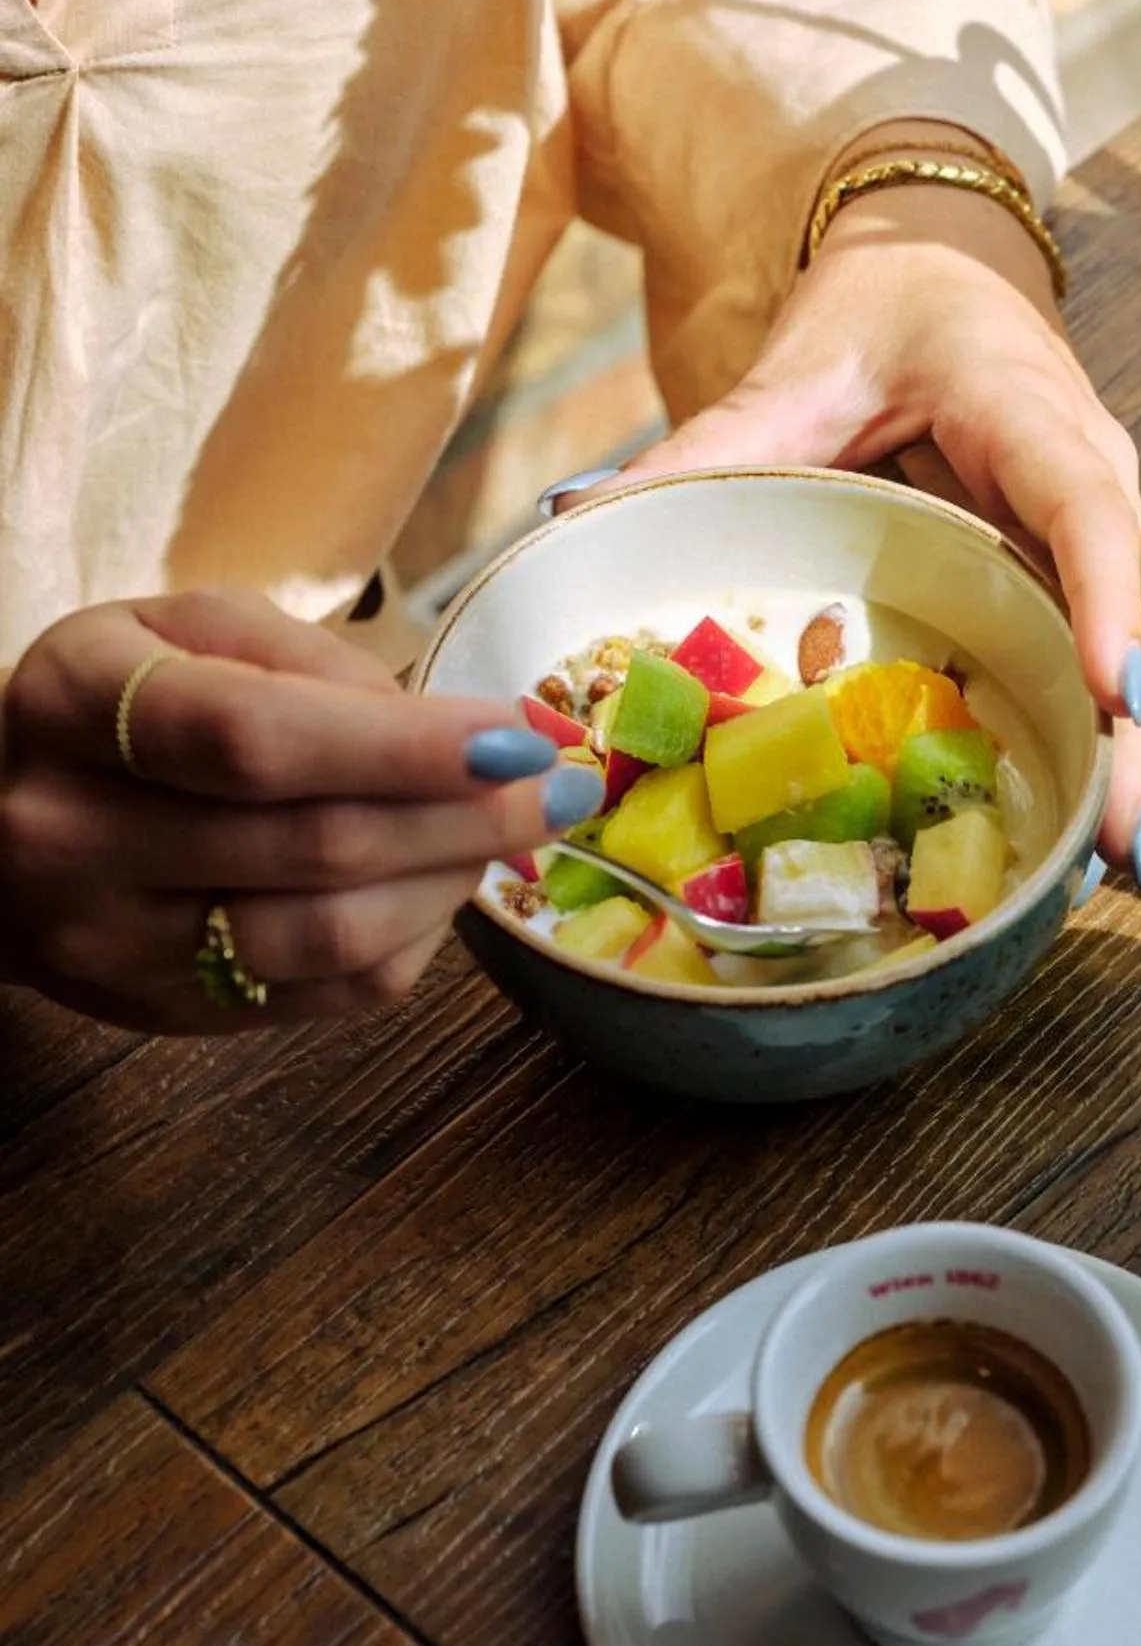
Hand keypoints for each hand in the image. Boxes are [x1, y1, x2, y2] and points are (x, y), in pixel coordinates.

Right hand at [0, 592, 596, 1032]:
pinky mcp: (161, 1016)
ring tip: (507, 829)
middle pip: (312, 846)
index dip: (403, 745)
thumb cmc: (118, 702)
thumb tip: (466, 729)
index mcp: (76, 706)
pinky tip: (441, 883)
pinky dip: (413, 938)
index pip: (255, 740)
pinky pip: (326, 996)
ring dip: (450, 881)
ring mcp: (112, 945)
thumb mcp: (185, 629)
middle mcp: (75, 836)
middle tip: (560, 785)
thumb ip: (316, 664)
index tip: (518, 734)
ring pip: (328, 938)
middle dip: (467, 815)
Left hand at [614, 183, 1140, 875]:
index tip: (1114, 697)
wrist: (942, 265)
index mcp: (1028, 409)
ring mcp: (1103, 521)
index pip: (1085, 509)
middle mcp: (1093, 470)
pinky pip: (1115, 649)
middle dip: (1140, 729)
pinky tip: (1092, 824)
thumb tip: (579, 523)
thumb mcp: (794, 371)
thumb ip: (708, 449)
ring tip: (1115, 860)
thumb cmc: (881, 308)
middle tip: (1121, 838)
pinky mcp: (1084, 566)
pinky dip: (1112, 737)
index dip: (1106, 605)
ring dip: (1139, 751)